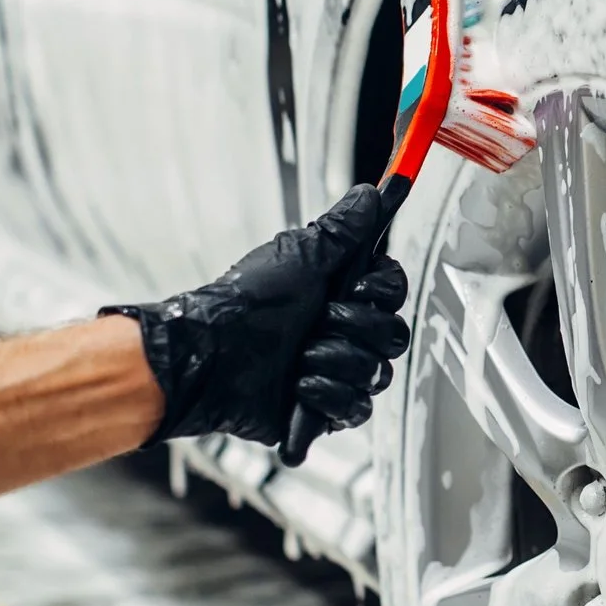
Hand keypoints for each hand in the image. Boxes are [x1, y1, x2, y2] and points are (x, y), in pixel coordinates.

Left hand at [102, 187, 410, 448]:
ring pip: (377, 374)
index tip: (359, 288)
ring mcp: (335, 372)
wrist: (211, 358)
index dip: (384, 293)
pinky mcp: (324, 410)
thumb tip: (369, 194)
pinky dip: (327, 396)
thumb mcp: (298, 257)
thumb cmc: (245, 305)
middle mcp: (342, 332)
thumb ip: (342, 230)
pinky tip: (300, 387)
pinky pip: (357, 409)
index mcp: (340, 294)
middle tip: (321, 320)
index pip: (393, 293)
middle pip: (393, 335)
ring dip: (337, 361)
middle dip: (357, 328)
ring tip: (301, 357)